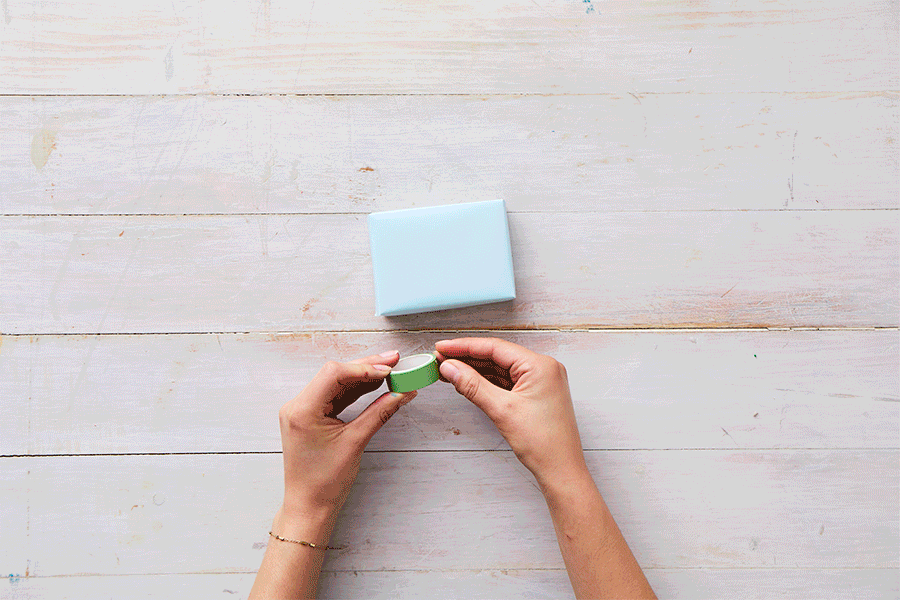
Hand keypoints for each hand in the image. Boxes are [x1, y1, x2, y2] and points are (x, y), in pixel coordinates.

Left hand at [277, 350, 416, 519]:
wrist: (309, 505)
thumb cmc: (325, 481)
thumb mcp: (356, 442)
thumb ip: (380, 412)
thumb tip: (403, 393)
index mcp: (303, 410)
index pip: (334, 374)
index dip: (364, 368)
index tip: (389, 369)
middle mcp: (298, 405)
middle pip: (335, 374)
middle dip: (366, 367)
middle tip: (395, 361)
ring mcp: (302, 409)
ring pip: (336, 382)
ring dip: (362, 376)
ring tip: (390, 370)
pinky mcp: (310, 416)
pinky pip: (334, 395)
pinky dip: (354, 390)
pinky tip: (375, 384)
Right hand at [435, 338, 587, 490]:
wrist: (561, 470)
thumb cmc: (543, 443)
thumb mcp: (502, 410)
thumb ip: (472, 385)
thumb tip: (450, 368)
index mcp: (540, 366)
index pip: (495, 348)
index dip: (464, 347)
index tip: (442, 347)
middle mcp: (543, 368)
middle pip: (497, 356)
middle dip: (467, 358)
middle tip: (440, 359)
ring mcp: (540, 381)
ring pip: (500, 369)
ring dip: (474, 370)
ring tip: (448, 370)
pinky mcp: (536, 394)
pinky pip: (507, 381)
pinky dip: (486, 382)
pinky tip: (467, 382)